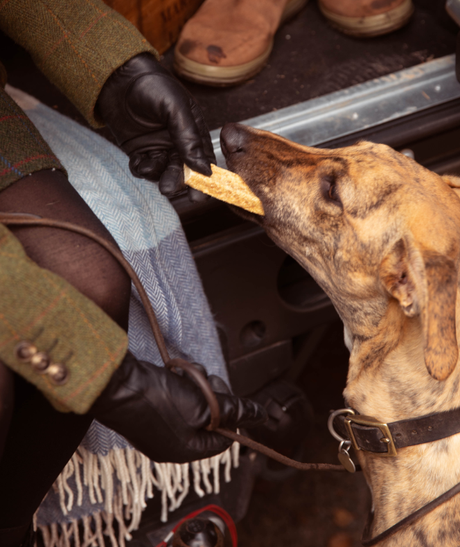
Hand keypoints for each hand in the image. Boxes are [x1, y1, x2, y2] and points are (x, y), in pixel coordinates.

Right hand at [90, 352, 266, 462]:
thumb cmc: (157, 399)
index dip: (231, 415)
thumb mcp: (203, 405)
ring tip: (186, 377)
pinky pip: (174, 402)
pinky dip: (179, 387)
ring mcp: (157, 430)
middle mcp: (171, 445)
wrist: (114, 384)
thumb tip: (258, 415)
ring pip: (192, 407)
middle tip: (208, 382)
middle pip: (208, 421)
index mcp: (186, 451)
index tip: (226, 394)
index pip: (224, 439)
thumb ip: (233, 410)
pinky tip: (173, 376)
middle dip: (212, 397)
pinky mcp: (147, 413)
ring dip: (195, 388)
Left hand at [97, 53, 214, 201]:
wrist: (118, 76)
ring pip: (162, 172)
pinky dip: (141, 169)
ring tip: (148, 167)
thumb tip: (203, 168)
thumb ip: (189, 137)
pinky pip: (143, 168)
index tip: (198, 195)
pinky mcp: (139, 151)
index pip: (203, 159)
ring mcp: (158, 148)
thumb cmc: (152, 85)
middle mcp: (178, 143)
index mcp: (194, 131)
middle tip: (168, 188)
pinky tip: (138, 162)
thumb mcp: (175, 108)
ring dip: (157, 175)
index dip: (203, 179)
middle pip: (182, 170)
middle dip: (176, 181)